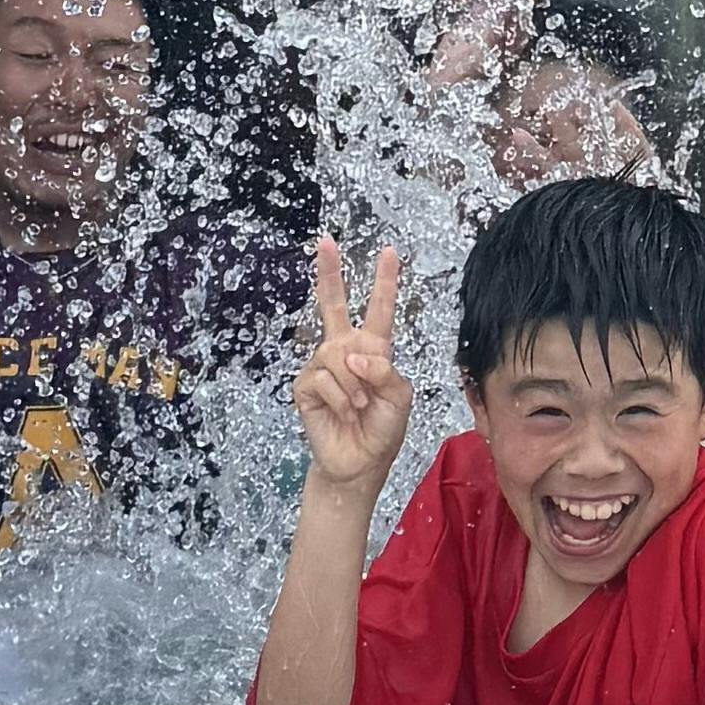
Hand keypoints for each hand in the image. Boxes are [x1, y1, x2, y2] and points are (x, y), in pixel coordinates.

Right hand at [293, 238, 409, 488]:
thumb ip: (384, 370)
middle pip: (334, 305)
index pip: (379, 310)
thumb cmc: (382, 430)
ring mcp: (322, 366)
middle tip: (324, 241)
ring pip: (337, 355)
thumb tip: (352, 354)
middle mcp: (345, 351)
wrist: (359, 463)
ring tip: (361, 407)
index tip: (389, 252)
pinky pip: (324, 378)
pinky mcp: (305, 386)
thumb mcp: (399, 397)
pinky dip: (341, 398)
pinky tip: (345, 413)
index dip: (384, 282)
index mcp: (373, 350)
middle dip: (329, 272)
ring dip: (355, 386)